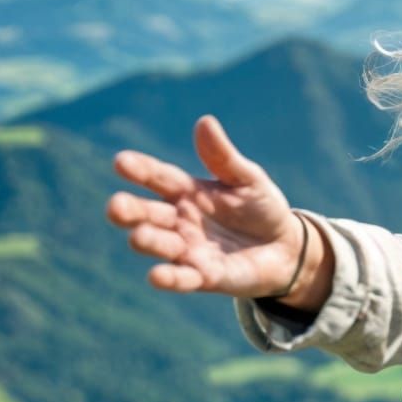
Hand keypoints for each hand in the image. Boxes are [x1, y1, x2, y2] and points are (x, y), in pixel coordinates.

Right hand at [106, 116, 327, 305]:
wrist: (285, 247)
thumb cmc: (260, 207)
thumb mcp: (247, 178)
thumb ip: (223, 157)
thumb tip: (205, 122)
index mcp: (186, 192)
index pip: (158, 178)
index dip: (139, 170)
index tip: (120, 162)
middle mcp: (179, 221)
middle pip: (147, 214)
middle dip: (129, 212)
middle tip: (115, 207)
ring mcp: (189, 249)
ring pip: (160, 246)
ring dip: (148, 242)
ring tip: (138, 236)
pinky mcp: (204, 277)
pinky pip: (183, 279)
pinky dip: (170, 278)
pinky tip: (156, 276)